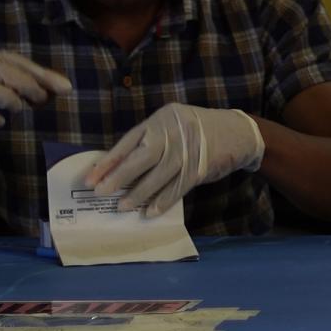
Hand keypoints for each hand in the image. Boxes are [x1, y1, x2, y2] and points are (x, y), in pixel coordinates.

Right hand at [0, 48, 74, 155]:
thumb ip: (16, 81)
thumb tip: (56, 89)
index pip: (16, 60)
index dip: (42, 74)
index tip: (66, 87)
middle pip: (5, 70)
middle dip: (29, 86)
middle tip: (42, 100)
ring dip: (11, 99)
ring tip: (19, 108)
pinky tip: (0, 122)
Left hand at [89, 103, 265, 212]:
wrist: (240, 131)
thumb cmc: (199, 131)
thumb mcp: (173, 127)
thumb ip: (152, 141)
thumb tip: (122, 168)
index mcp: (161, 120)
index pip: (129, 142)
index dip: (109, 161)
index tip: (91, 178)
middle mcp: (173, 132)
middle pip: (142, 157)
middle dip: (120, 177)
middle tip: (102, 193)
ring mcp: (189, 149)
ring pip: (159, 174)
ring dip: (140, 193)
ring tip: (123, 206)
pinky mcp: (202, 166)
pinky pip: (179, 186)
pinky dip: (164, 200)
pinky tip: (151, 211)